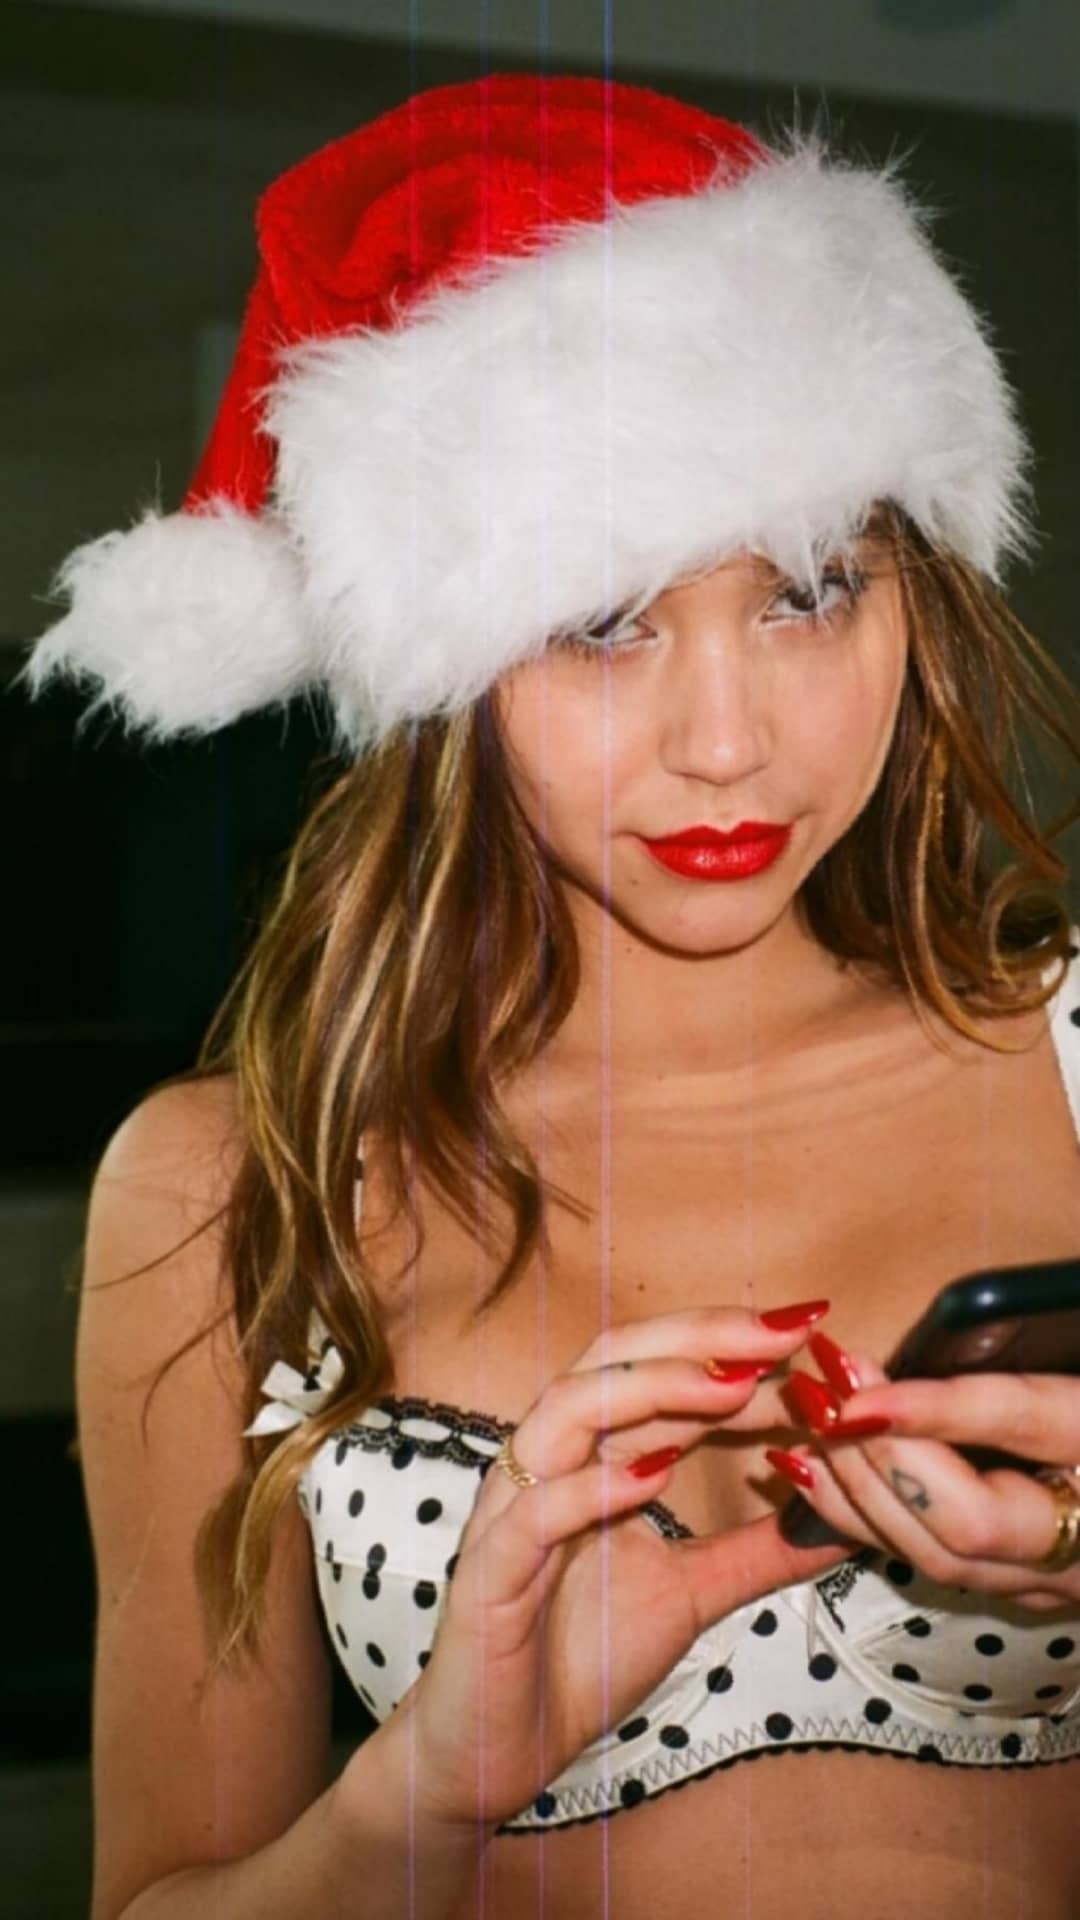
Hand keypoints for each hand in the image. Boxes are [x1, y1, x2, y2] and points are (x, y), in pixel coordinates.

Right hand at [383, 1302, 847, 1833]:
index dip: (736, 1350)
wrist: (501, 1748)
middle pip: (614, 1357)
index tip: (815, 1340)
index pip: (662, 1370)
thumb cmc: (581, 1657)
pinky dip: (591, 1487)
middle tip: (786, 1331)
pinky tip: (653, 1474)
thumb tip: (845, 1519)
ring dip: (652, 1387)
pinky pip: (534, 1512)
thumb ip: (759, 1550)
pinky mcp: (488, 1571)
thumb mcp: (693, 1594)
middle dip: (702, 1336)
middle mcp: (550, 1459)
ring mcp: (513, 1507)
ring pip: (567, 1408)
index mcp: (593, 1452)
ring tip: (731, 1387)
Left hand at [773, 1331, 1079, 1611]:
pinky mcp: (1025, 1587)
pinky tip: (813, 1472)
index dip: (933, 1406)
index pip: (1023, 1425)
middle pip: (967, 1520)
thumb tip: (957, 1319)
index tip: (857, 1380)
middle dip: (877, 1455)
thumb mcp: (1078, 1345)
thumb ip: (1037, 1342)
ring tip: (805, 1419)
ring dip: (856, 1489)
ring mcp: (1057, 1577)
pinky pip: (930, 1565)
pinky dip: (863, 1517)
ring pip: (939, 1558)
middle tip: (817, 1385)